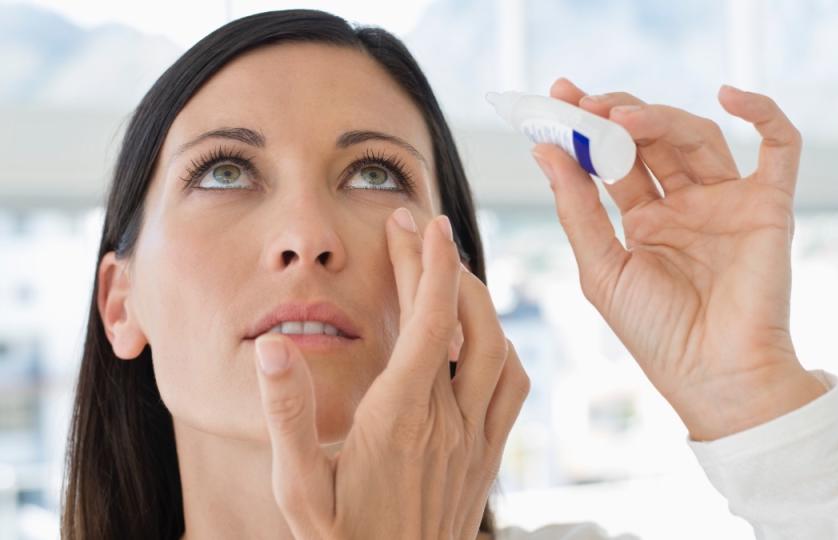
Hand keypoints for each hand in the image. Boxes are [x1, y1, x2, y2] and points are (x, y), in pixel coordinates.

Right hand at [253, 209, 529, 538]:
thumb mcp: (298, 489)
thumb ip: (287, 416)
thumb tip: (275, 346)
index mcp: (401, 418)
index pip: (428, 320)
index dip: (427, 262)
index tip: (420, 222)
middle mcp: (449, 422)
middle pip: (465, 321)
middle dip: (443, 263)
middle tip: (417, 228)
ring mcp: (477, 439)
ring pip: (498, 348)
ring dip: (478, 303)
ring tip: (445, 274)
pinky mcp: (489, 456)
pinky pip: (512, 386)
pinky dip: (499, 347)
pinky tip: (475, 340)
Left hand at [533, 78, 824, 440]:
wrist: (715, 377)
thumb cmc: (656, 335)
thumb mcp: (602, 269)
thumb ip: (577, 208)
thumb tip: (544, 150)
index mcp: (644, 221)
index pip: (614, 160)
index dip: (589, 128)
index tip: (559, 97)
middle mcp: (685, 206)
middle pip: (653, 140)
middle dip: (618, 115)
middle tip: (586, 102)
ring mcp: (727, 203)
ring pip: (697, 137)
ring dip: (659, 119)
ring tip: (620, 118)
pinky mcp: (768, 207)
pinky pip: (781, 149)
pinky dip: (764, 115)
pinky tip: (730, 95)